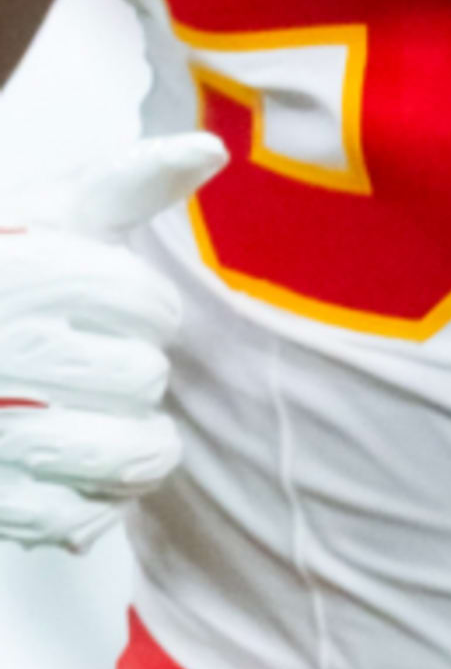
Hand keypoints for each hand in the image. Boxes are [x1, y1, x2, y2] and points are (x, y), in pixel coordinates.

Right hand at [0, 133, 224, 552]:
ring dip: (139, 441)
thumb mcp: (48, 212)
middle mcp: (0, 354)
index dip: (148, 306)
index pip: (145, 306)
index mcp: (16, 279)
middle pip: (141, 378)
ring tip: (117, 418)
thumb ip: (129, 179)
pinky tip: (80, 468)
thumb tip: (210, 150)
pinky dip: (95, 501)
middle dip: (138, 369)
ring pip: (123, 453)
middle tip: (103, 362)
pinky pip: (74, 518)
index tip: (121, 303)